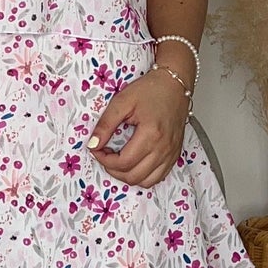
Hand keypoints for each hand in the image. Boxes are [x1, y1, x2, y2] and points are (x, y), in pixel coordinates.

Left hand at [88, 68, 189, 187]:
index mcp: (151, 135)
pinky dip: (143, 176)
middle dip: (113, 170)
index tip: (97, 149)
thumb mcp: (122, 101)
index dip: (104, 160)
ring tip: (118, 161)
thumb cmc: (151, 90)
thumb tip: (93, 144)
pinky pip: (158, 177)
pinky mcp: (174, 155)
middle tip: (105, 155)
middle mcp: (163, 149)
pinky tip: (133, 163)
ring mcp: (171, 154)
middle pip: (133, 176)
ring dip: (127, 176)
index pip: (123, 162)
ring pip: (146, 182)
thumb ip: (106, 124)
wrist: (175, 85)